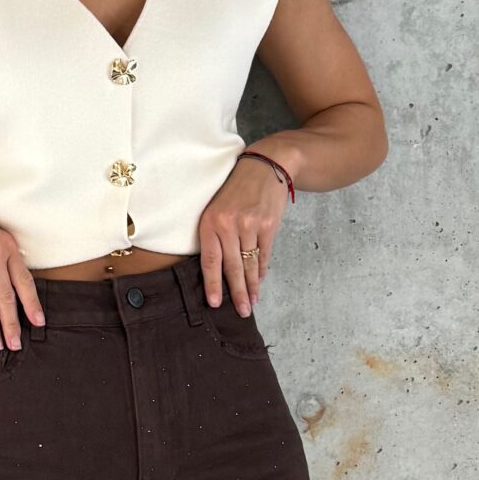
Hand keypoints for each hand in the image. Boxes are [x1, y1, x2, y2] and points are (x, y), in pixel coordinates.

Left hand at [198, 153, 288, 313]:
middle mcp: (229, 225)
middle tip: (241, 312)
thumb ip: (215, 235)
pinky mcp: (268, 225)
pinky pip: (264, 254)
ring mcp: (250, 225)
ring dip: (252, 286)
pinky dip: (262, 270)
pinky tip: (260, 281)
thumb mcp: (217, 208)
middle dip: (237, 293)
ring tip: (252, 302)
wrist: (265, 167)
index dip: (213, 284)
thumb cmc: (237, 190)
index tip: (215, 303)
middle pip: (232, 267)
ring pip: (250, 264)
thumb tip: (218, 268)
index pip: (210, 261)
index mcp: (211, 222)